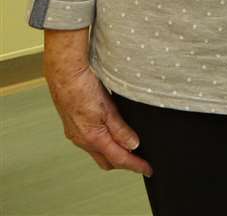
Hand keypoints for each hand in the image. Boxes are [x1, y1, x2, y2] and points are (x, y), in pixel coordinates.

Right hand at [41, 28, 151, 174]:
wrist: (63, 73)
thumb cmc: (81, 87)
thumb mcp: (107, 108)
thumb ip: (120, 129)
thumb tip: (133, 145)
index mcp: (91, 137)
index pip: (118, 158)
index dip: (135, 165)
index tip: (148, 169)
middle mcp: (81, 139)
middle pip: (106, 160)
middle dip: (124, 163)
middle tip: (141, 161)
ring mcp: (76, 133)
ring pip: (98, 152)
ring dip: (114, 153)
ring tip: (131, 148)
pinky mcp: (75, 124)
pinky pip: (92, 141)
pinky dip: (105, 142)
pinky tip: (113, 134)